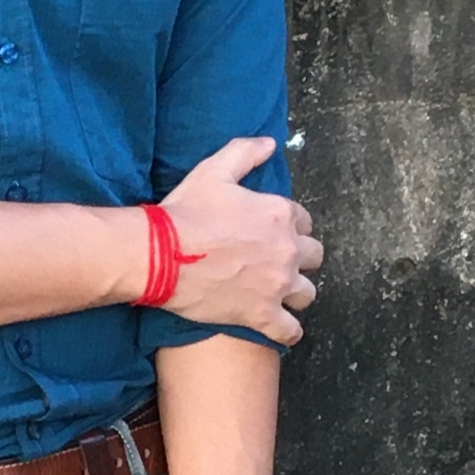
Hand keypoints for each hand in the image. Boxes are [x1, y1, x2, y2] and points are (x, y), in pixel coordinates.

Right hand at [158, 137, 321, 343]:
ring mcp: (276, 286)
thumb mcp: (213, 170)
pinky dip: (288, 330)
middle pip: (314, 256)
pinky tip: (280, 327)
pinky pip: (290, 330)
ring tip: (279, 291)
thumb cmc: (185, 211)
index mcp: (279, 214)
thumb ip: (245, 153)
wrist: (160, 255)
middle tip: (277, 259)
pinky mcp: (261, 316)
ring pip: (307, 293)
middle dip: (299, 256)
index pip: (304, 220)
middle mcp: (286, 251)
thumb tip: (270, 143)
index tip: (273, 230)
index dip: (289, 224)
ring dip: (296, 291)